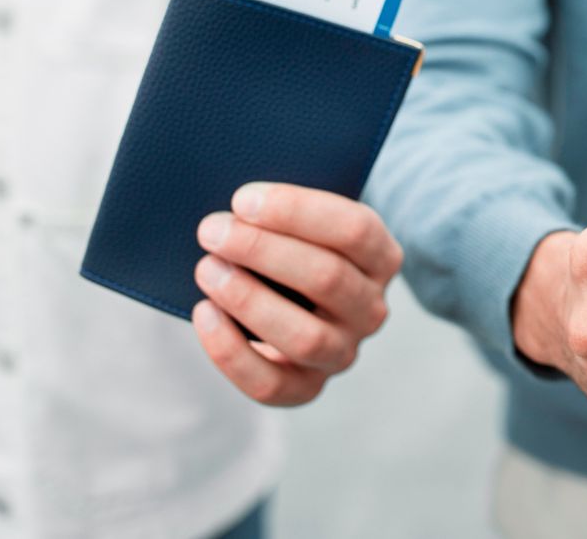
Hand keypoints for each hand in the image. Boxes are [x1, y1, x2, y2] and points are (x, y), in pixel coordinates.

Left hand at [191, 182, 401, 405]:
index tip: (242, 199)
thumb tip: (237, 208)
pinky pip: (271, 384)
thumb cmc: (290, 248)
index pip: (355, 230)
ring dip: (249, 300)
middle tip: (212, 231)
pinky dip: (231, 351)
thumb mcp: (302, 225)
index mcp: (381, 258)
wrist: (290, 301)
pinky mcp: (306, 387)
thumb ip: (283, 214)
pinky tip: (204, 313)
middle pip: (328, 278)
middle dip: (262, 251)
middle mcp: (371, 309)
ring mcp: (342, 352)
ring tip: (207, 270)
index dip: (297, 212)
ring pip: (305, 336)